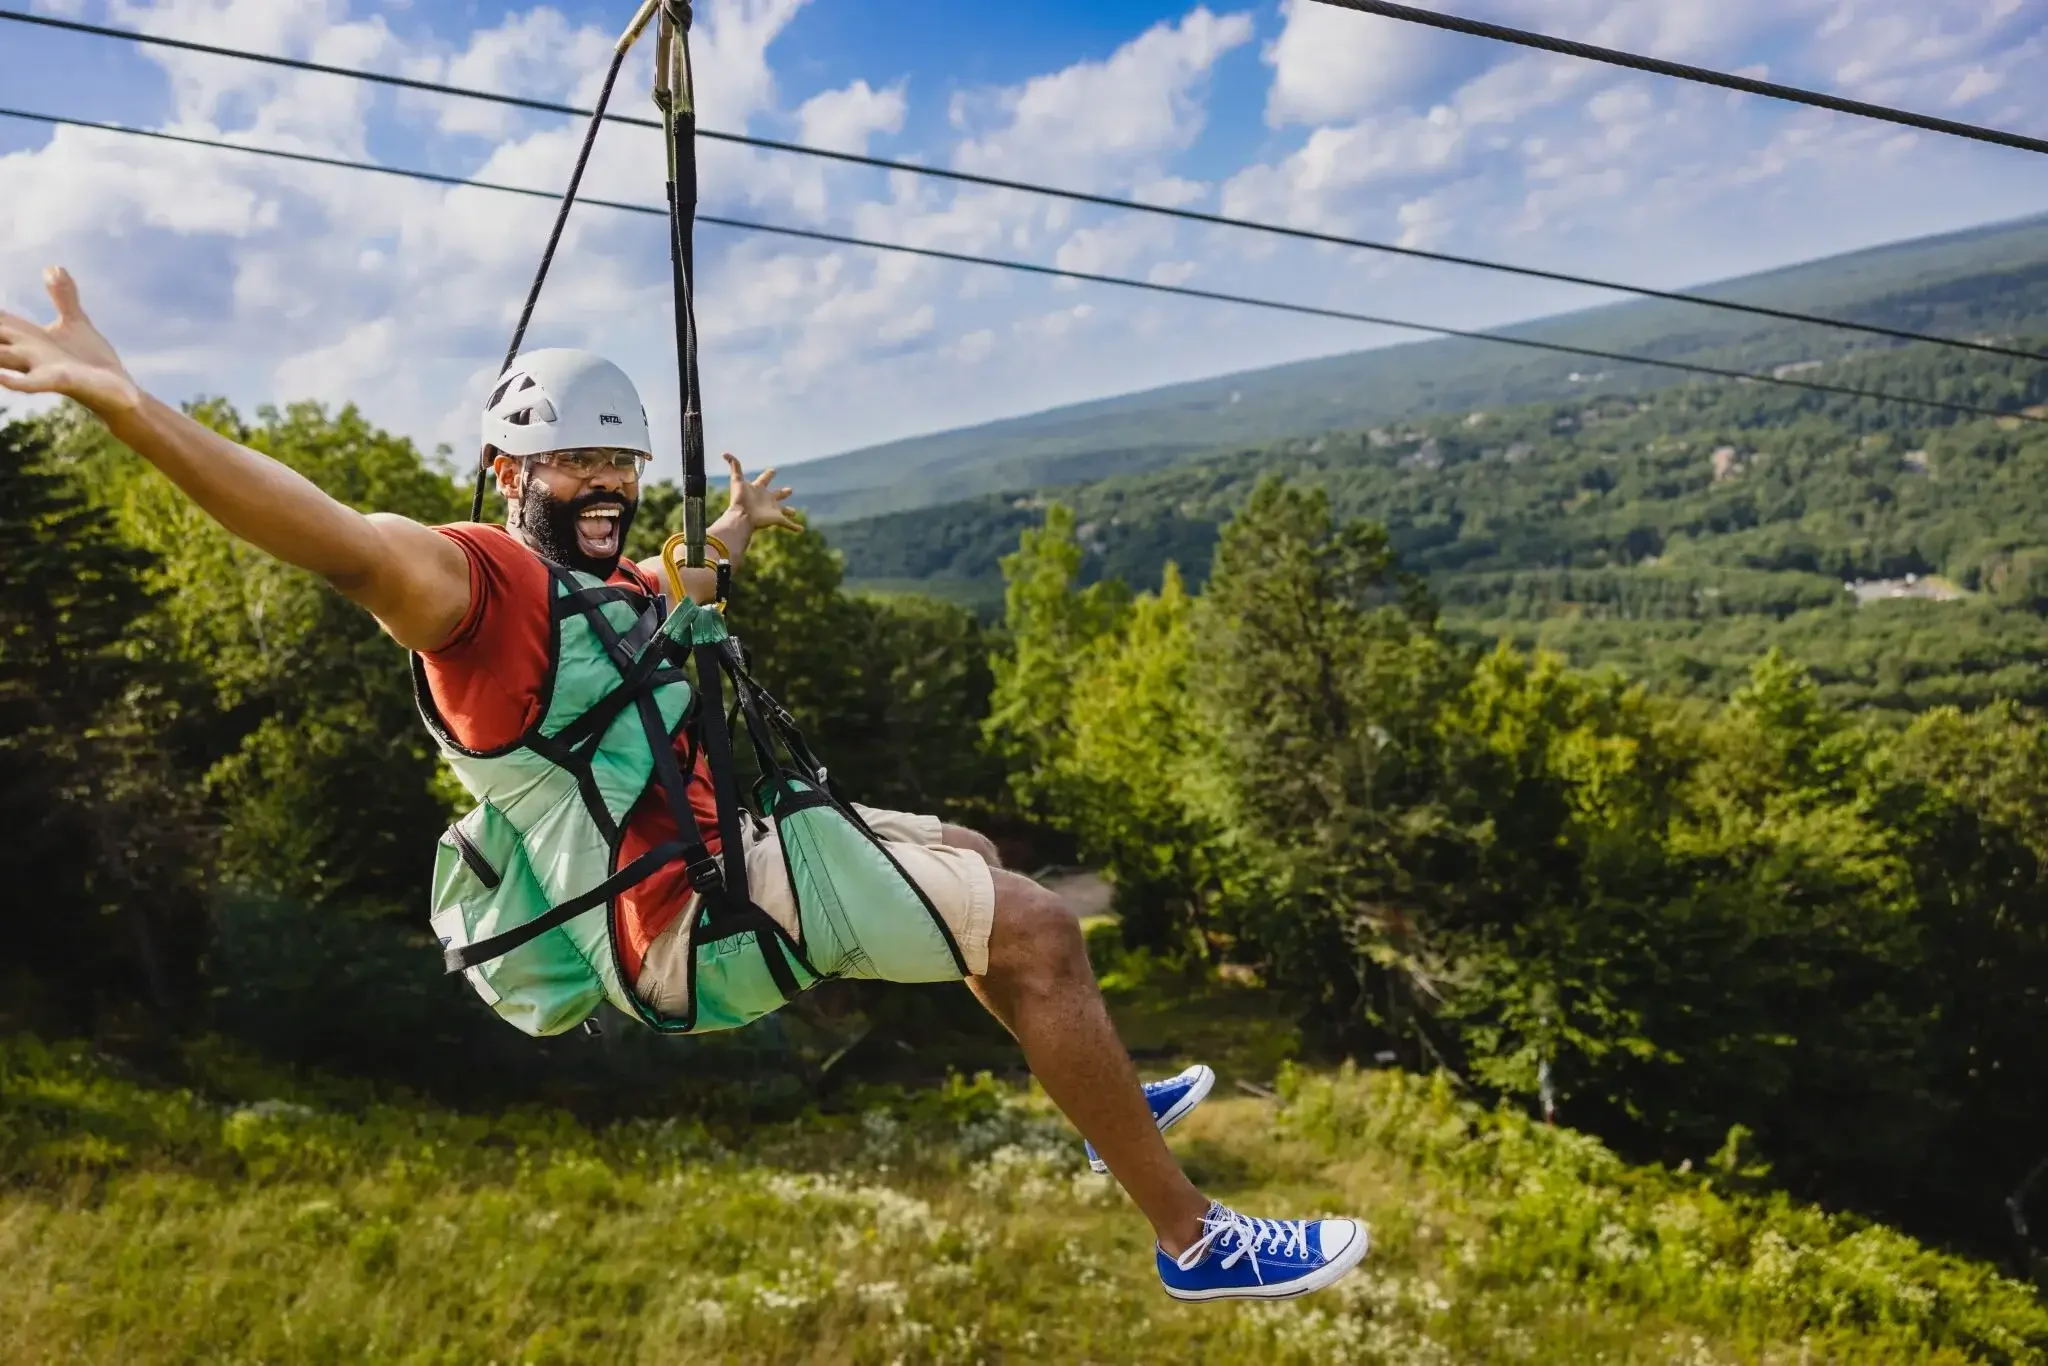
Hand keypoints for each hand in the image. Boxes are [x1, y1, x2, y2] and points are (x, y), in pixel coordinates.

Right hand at [0, 267, 142, 416]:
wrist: (118, 391)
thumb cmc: (91, 360)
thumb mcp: (74, 322)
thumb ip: (62, 296)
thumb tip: (52, 267)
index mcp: (27, 337)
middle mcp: (26, 352)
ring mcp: (39, 367)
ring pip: (2, 358)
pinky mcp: (59, 381)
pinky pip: (31, 383)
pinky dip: (16, 382)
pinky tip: (2, 379)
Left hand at [723, 452, 800, 532]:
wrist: (742, 517)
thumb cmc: (739, 499)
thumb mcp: (737, 480)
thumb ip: (734, 466)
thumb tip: (725, 453)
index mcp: (758, 489)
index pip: (764, 479)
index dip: (769, 474)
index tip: (773, 471)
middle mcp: (766, 499)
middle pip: (776, 494)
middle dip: (783, 493)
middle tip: (790, 490)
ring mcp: (772, 510)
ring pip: (783, 510)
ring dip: (789, 511)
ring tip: (793, 512)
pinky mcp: (777, 519)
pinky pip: (788, 524)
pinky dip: (794, 527)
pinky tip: (800, 529)